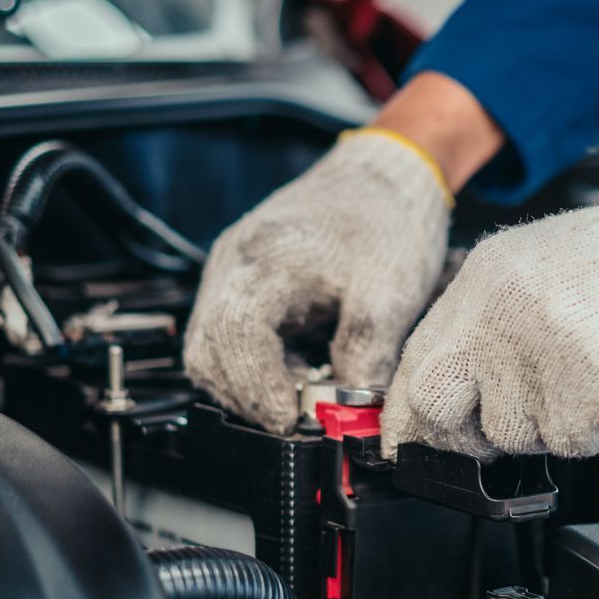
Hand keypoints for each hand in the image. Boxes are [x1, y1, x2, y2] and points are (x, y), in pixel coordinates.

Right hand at [184, 127, 451, 430]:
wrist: (384, 176)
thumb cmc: (387, 221)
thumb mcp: (390, 296)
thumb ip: (366, 358)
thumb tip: (353, 415)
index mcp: (265, 260)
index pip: (235, 339)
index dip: (261, 390)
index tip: (294, 422)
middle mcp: (233, 265)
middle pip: (208, 352)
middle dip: (252, 396)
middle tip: (302, 420)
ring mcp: (230, 272)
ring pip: (211, 351)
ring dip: (252, 385)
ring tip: (305, 395)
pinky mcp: (239, 282)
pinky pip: (227, 337)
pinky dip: (257, 366)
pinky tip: (298, 372)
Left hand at [382, 180, 598, 459]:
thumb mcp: (549, 267)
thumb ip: (495, 320)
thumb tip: (458, 385)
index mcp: (488, 274)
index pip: (417, 361)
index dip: (415, 411)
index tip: (415, 438)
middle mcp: (503, 306)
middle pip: (438, 403)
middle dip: (466, 434)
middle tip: (503, 432)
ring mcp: (541, 345)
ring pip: (515, 432)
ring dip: (557, 423)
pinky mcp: (586, 382)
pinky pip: (572, 442)